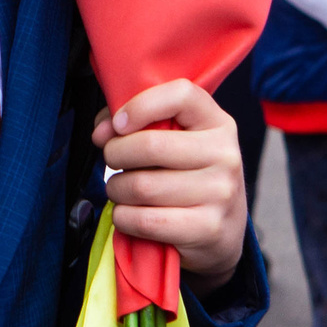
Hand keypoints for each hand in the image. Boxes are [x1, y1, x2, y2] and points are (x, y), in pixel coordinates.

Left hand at [93, 80, 247, 290]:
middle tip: (113, 161)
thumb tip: (101, 131)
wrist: (223, 231)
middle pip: (150, 146)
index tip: (118, 124)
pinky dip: (124, 218)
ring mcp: (220, 193)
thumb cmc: (187, 175)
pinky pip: (146, 221)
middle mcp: (225, 155)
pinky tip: (128, 214)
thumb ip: (136, 123)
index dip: (140, 105)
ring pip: (142, 187)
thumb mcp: (176, 140)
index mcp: (217, 123)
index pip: (181, 95)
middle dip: (115, 154)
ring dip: (117, 190)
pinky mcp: (208, 228)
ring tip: (121, 190)